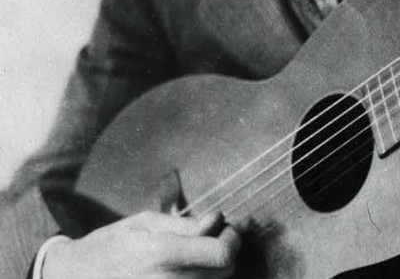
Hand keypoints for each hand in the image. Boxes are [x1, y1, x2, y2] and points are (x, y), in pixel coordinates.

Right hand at [43, 210, 240, 278]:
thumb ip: (186, 224)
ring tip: (194, 258)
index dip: (233, 238)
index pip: (222, 253)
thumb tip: (217, 220)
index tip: (227, 230)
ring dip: (212, 271)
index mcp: (163, 254)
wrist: (73, 278)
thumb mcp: (144, 223)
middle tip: (211, 241)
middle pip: (225, 272)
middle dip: (224, 253)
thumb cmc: (109, 246)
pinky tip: (184, 273)